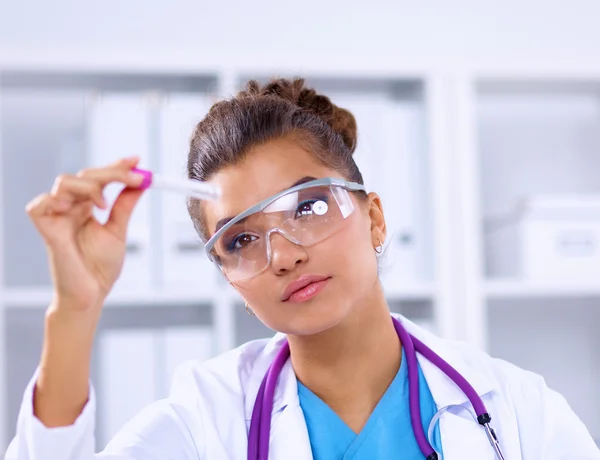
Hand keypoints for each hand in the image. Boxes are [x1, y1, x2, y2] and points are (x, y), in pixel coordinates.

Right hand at [26, 156, 146, 311]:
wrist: (92, 293)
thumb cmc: (100, 267)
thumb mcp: (118, 230)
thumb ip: (125, 205)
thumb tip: (142, 182)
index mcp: (87, 206)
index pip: (99, 177)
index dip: (116, 166)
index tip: (137, 160)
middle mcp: (71, 207)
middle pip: (85, 174)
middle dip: (112, 172)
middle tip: (135, 177)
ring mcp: (56, 216)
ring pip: (65, 182)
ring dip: (89, 185)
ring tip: (103, 204)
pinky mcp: (45, 228)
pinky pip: (41, 204)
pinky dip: (58, 200)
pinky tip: (76, 209)